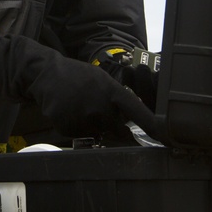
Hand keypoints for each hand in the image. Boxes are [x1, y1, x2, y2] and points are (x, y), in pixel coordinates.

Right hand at [0, 34, 153, 137]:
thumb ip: (116, 99)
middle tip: (93, 106)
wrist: (46, 74)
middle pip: (114, 128)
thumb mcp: (101, 80)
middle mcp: (99, 106)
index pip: (136, 111)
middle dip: (109, 123)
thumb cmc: (77, 76)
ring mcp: (83, 117)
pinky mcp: (67, 127)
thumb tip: (129, 122)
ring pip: (95, 132)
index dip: (151, 124)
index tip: (165, 137)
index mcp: (111, 91)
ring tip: (78, 105)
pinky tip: (68, 110)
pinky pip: (78, 135)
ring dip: (90, 124)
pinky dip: (75, 126)